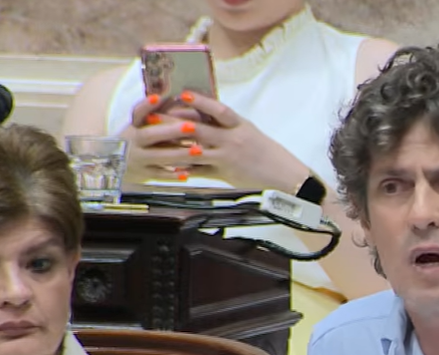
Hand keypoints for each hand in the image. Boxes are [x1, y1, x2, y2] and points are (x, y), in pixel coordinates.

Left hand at [122, 91, 315, 190]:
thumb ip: (228, 126)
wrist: (285, 176)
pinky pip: (202, 171)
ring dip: (174, 146)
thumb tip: (206, 117)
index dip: (200, 102)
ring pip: (195, 150)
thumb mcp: (250, 133)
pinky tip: (172, 169)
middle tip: (153, 117)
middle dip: (174, 122)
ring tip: (156, 142)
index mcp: (240, 125)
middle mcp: (232, 139)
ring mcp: (228, 157)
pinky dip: (187, 170)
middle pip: (198, 128)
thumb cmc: (268, 154)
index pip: (218, 110)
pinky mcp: (226, 174)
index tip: (183, 94)